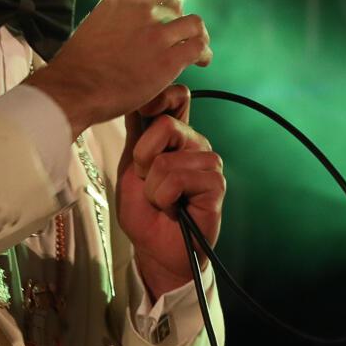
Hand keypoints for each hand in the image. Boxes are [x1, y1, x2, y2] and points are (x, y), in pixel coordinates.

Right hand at [27, 0, 210, 136]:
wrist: (74, 88)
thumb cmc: (77, 66)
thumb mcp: (93, 25)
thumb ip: (115, 20)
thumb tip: (124, 28)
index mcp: (121, 1)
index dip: (170, 2)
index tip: (171, 13)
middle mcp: (142, 12)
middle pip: (177, 8)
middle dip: (181, 23)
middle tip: (180, 38)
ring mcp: (157, 35)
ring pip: (194, 25)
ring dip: (198, 36)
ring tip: (198, 48)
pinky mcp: (168, 60)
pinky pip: (198, 49)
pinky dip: (204, 54)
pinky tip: (201, 62)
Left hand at [116, 97, 224, 303]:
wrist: (154, 249)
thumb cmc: (143, 211)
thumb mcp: (130, 166)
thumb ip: (137, 132)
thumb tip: (134, 97)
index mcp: (176, 134)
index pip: (177, 96)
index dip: (159, 98)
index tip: (143, 113)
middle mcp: (195, 143)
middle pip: (166, 124)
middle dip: (143, 159)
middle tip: (148, 182)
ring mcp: (208, 162)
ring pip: (167, 159)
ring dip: (153, 187)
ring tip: (161, 200)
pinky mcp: (215, 183)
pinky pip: (178, 179)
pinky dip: (164, 198)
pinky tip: (173, 208)